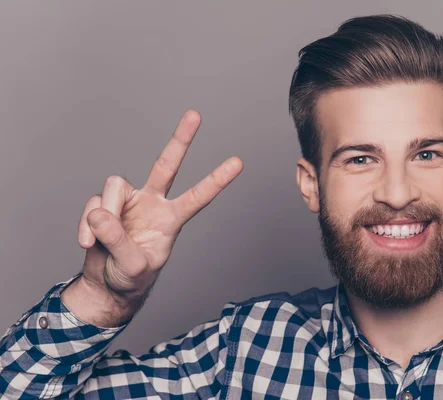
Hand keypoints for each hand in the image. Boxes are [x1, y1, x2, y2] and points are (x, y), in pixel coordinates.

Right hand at [62, 110, 242, 325]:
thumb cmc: (130, 276)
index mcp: (171, 219)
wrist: (107, 285)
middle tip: (195, 114)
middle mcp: (153, 203)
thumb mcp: (132, 266)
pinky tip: (88, 243)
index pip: (197, 197)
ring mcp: (128, 202)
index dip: (216, 180)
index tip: (238, 163)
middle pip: (166, 165)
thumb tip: (99, 212)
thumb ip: (118, 240)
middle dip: (180, 140)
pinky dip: (87, 225)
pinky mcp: (103, 204)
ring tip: (99, 239)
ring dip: (105, 212)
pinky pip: (92, 205)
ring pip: (114, 185)